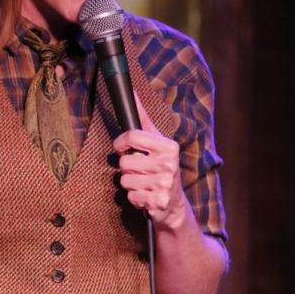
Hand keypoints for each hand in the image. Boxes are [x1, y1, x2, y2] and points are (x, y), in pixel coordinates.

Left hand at [112, 92, 186, 229]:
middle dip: (127, 168)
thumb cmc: (161, 167)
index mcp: (168, 147)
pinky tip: (146, 196)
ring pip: (125, 180)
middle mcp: (169, 164)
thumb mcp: (156, 141)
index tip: (121, 148)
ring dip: (130, 184)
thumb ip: (142, 118)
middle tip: (140, 170)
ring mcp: (164, 184)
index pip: (132, 136)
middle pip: (124, 162)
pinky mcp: (158, 202)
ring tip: (143, 183)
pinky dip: (134, 198)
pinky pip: (131, 197)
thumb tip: (132, 91)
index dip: (121, 143)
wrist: (173, 203)